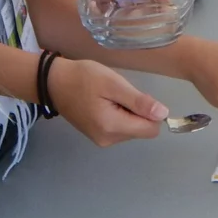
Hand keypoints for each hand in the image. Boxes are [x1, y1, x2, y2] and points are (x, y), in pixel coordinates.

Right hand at [49, 56, 165, 144]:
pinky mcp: (98, 136)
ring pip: (132, 129)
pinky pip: (120, 128)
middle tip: (118, 94)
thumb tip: (163, 114)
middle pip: (142, 130)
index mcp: (112, 127)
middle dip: (137, 111)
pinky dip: (119, 115)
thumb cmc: (83, 77)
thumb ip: (139, 101)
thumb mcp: (113, 83)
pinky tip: (104, 102)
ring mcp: (102, 140)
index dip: (150, 112)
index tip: (134, 96)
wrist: (54, 82)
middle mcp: (108, 140)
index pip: (151, 129)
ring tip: (109, 97)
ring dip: (128, 112)